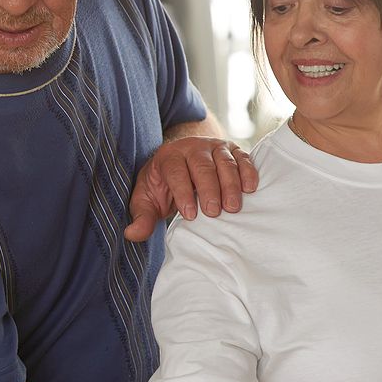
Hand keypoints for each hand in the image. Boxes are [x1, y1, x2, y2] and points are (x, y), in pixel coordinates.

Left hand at [124, 136, 257, 241]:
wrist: (180, 163)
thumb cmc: (162, 186)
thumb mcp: (147, 201)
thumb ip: (142, 217)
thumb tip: (132, 234)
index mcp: (168, 156)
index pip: (176, 170)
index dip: (183, 192)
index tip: (190, 215)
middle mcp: (192, 147)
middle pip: (202, 165)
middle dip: (209, 189)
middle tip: (214, 212)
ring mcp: (214, 147)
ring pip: (224, 161)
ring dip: (230, 184)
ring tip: (233, 208)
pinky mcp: (232, 150)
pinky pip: (243, 158)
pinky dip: (248, 172)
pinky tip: (249, 189)